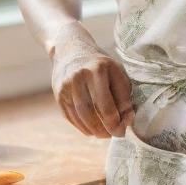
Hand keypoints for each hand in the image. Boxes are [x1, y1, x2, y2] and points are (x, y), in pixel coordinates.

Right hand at [50, 25, 134, 139]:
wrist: (71, 50)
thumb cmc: (100, 65)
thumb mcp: (116, 72)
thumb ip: (124, 95)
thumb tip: (127, 119)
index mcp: (98, 69)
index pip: (107, 106)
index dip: (116, 123)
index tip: (123, 130)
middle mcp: (80, 76)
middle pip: (92, 113)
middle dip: (105, 129)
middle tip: (114, 134)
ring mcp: (66, 86)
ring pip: (80, 117)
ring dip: (94, 131)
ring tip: (104, 134)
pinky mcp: (59, 94)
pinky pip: (71, 117)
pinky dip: (83, 127)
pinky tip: (92, 129)